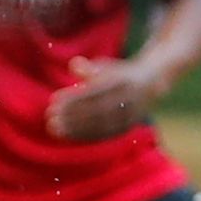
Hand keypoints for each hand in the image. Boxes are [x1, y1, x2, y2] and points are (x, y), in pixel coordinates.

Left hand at [42, 51, 168, 140]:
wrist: (151, 84)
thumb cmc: (119, 73)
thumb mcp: (106, 66)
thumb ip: (90, 67)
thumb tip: (73, 64)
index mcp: (123, 82)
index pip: (94, 92)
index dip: (74, 98)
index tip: (53, 100)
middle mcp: (128, 101)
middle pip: (96, 111)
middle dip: (71, 116)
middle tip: (49, 117)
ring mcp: (129, 117)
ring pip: (99, 126)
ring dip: (75, 128)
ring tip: (53, 128)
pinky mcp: (126, 128)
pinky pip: (103, 135)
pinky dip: (84, 136)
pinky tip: (66, 135)